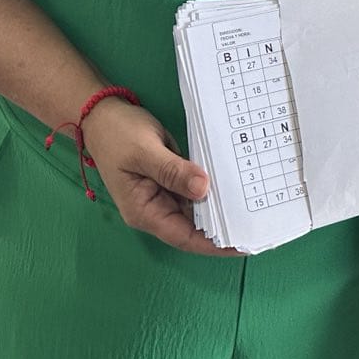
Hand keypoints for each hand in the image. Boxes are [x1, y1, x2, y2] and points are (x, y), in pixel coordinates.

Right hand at [81, 98, 239, 256]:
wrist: (102, 113)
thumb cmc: (117, 134)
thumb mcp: (145, 152)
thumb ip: (173, 171)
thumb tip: (204, 189)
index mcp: (144, 211)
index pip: (184, 237)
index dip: (213, 244)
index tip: (242, 244)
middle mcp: (155, 209)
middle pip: (193, 226)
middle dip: (222, 227)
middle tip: (256, 224)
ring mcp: (163, 194)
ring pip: (196, 208)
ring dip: (219, 207)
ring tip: (252, 207)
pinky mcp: (170, 179)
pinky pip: (193, 189)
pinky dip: (211, 188)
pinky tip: (233, 185)